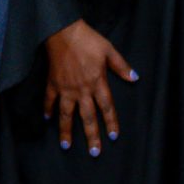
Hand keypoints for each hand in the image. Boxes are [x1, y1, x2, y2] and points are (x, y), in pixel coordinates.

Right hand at [43, 19, 134, 156]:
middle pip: (87, 117)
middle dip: (91, 135)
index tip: (112, 137)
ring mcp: (65, 88)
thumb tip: (135, 78)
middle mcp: (81, 89)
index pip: (106, 107)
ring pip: (66, 114)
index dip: (110, 122)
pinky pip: (49, 99)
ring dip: (66, 130)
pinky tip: (47, 119)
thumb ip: (121, 66)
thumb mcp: (109, 50)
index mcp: (97, 82)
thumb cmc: (88, 39)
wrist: (63, 30)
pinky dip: (48, 109)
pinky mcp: (52, 83)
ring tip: (66, 145)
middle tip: (94, 152)